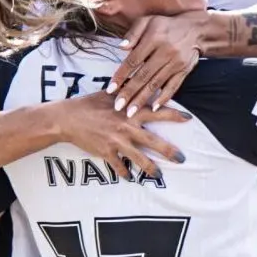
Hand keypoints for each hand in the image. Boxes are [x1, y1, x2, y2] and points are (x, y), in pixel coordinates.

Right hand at [53, 92, 189, 178]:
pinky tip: (129, 177)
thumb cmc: (88, 104)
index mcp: (130, 111)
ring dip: (151, 168)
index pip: (158, 112)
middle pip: (154, 141)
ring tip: (158, 175)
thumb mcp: (110, 94)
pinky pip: (119, 166)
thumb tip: (140, 79)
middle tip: (181, 159)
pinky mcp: (106, 153)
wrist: (68, 119)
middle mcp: (127, 127)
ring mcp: (117, 142)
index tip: (188, 119)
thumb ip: (127, 90)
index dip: (174, 115)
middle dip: (169, 152)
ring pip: (139, 159)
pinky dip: (125, 173)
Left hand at [110, 15, 201, 113]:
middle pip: (144, 76)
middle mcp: (165, 52)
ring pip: (156, 84)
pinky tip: (154, 108)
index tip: (110, 89)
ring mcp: (175, 63)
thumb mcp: (148, 21)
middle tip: (118, 107)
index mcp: (153, 38)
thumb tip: (121, 47)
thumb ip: (133, 33)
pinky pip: (173, 86)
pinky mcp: (184, 71)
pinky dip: (164, 98)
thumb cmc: (166, 26)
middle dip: (129, 93)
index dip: (121, 76)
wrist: (196, 29)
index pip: (133, 61)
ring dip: (143, 99)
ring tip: (131, 112)